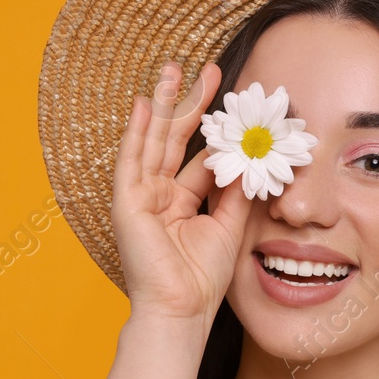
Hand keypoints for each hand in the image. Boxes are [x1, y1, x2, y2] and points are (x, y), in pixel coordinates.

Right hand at [112, 59, 251, 325]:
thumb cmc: (203, 278)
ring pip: (153, 140)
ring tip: (173, 69)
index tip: (239, 103)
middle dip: (190, 103)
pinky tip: (142, 103)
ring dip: (162, 104)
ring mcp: (140, 196)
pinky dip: (136, 131)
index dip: (219, 132)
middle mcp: (159, 195)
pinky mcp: (126, 202)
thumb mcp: (229, 225)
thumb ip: (238, 190)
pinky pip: (131, 159)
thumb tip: (252, 156)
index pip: (201, 157)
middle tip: (209, 69)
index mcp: (181, 202)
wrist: (182, 309)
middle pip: (176, 139)